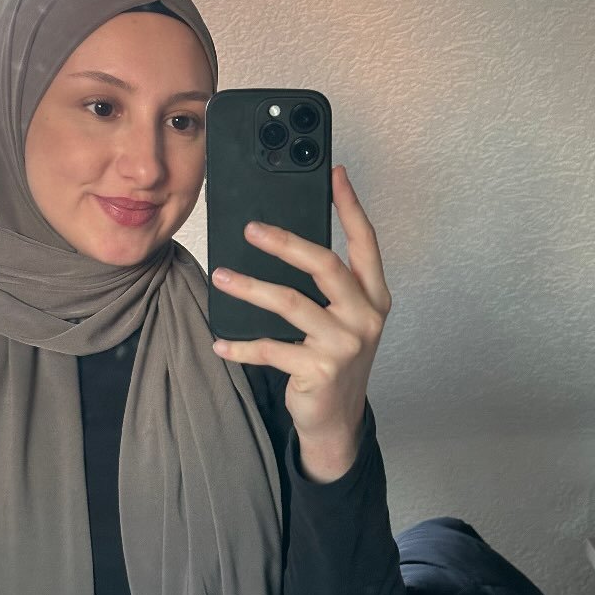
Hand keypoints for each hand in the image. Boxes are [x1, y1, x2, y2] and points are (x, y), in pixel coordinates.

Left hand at [210, 165, 391, 481]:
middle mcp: (365, 317)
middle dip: (286, 242)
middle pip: (326, 265)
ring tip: (221, 277)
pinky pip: (271, 349)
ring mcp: (344, 345)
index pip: (366, 243)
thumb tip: (285, 241)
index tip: (335, 174)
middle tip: (251, 229)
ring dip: (250, 288)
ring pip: (292, 303)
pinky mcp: (320, 371)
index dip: (350, 206)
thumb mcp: (342, 319)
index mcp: (374, 297)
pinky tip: (220, 343)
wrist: (336, 420)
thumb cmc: (334, 360)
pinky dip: (241, 346)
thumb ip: (330, 286)